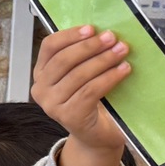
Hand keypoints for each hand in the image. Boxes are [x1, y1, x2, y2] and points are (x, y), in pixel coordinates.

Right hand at [32, 25, 130, 165]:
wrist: (96, 137)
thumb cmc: (91, 102)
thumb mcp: (81, 76)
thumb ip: (82, 58)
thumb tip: (101, 33)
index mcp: (41, 74)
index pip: (49, 47)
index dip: (69, 35)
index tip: (92, 28)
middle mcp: (41, 90)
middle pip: (64, 60)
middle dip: (90, 46)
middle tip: (112, 38)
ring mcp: (52, 105)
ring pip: (78, 75)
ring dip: (103, 60)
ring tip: (122, 51)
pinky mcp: (69, 116)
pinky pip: (90, 91)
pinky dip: (109, 78)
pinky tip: (124, 70)